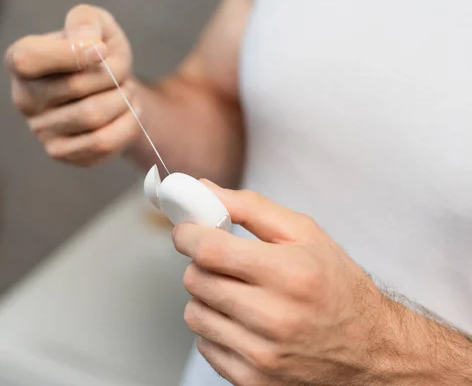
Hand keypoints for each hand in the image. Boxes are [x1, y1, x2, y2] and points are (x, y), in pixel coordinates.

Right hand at [5, 5, 139, 165]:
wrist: (111, 90)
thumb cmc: (98, 52)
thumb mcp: (95, 24)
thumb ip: (86, 22)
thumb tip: (87, 43)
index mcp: (19, 59)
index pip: (29, 59)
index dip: (70, 53)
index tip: (102, 49)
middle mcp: (23, 98)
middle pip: (75, 87)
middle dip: (111, 75)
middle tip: (121, 71)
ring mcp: (40, 130)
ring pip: (92, 117)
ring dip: (123, 100)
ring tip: (128, 91)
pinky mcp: (63, 153)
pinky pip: (103, 143)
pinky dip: (128, 124)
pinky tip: (132, 111)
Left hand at [172, 180, 405, 385]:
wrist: (369, 351)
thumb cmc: (338, 289)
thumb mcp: (305, 235)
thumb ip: (251, 208)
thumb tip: (205, 190)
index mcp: (290, 274)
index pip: (210, 250)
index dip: (188, 234)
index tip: (187, 231)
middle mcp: (275, 318)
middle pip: (196, 280)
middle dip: (201, 264)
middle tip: (224, 262)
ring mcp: (262, 354)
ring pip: (194, 314)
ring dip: (207, 298)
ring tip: (238, 294)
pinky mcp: (252, 381)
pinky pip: (204, 345)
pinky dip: (216, 329)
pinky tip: (243, 323)